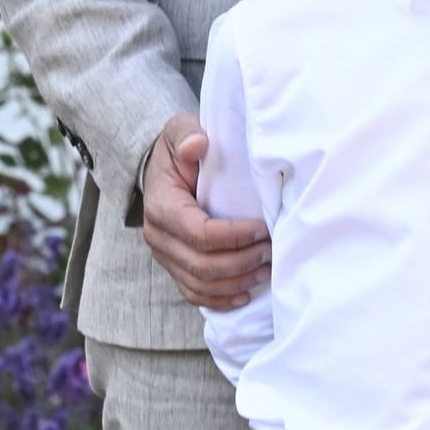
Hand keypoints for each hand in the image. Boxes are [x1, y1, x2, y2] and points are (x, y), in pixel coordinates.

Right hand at [140, 115, 270, 310]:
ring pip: (200, 285)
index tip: (262, 229)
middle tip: (271, 251)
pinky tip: (246, 294)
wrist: (163, 170)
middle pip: (202, 265)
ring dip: (237, 282)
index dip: (235, 236)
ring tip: (265, 269)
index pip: (200, 233)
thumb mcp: (179, 131)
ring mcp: (165, 257)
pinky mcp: (175, 268)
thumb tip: (198, 144)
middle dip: (242, 262)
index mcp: (162, 207)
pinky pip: (195, 294)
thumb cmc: (178, 150)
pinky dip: (221, 299)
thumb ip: (186, 134)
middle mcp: (159, 237)